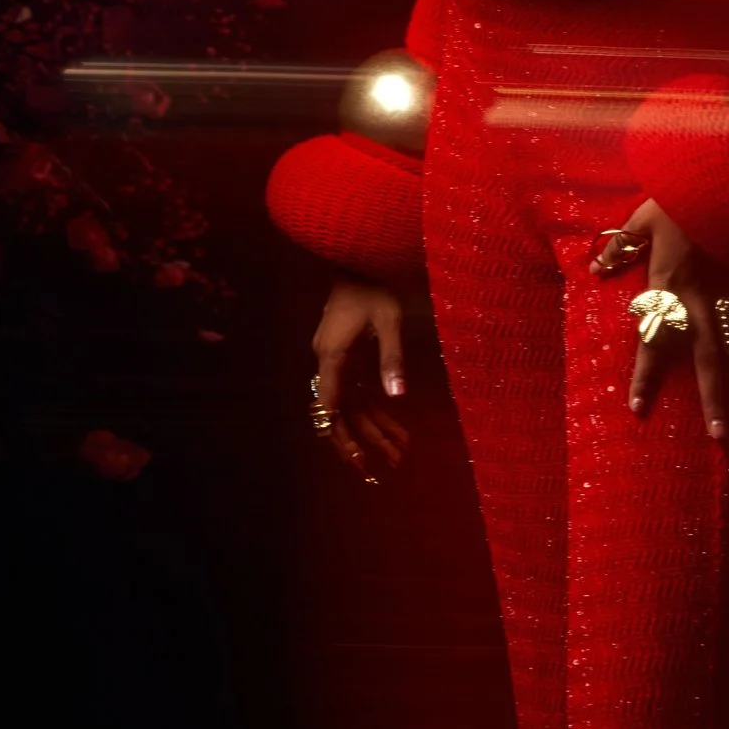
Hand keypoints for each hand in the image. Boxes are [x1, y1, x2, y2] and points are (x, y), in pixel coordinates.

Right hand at [312, 277, 409, 483]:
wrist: (356, 259)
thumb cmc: (373, 286)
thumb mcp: (388, 319)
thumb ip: (391, 356)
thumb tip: (396, 395)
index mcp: (333, 355)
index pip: (331, 404)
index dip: (341, 433)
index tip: (355, 458)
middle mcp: (329, 362)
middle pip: (341, 412)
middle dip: (362, 441)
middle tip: (381, 469)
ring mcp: (338, 361)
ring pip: (353, 405)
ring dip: (374, 429)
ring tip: (399, 453)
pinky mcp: (348, 357)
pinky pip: (359, 391)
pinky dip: (376, 411)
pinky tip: (395, 428)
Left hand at [588, 199, 728, 440]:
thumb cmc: (684, 194)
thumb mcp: (643, 218)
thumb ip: (622, 246)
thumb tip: (596, 267)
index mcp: (671, 288)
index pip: (655, 340)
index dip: (645, 376)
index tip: (637, 408)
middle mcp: (705, 301)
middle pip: (708, 360)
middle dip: (713, 399)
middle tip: (719, 436)